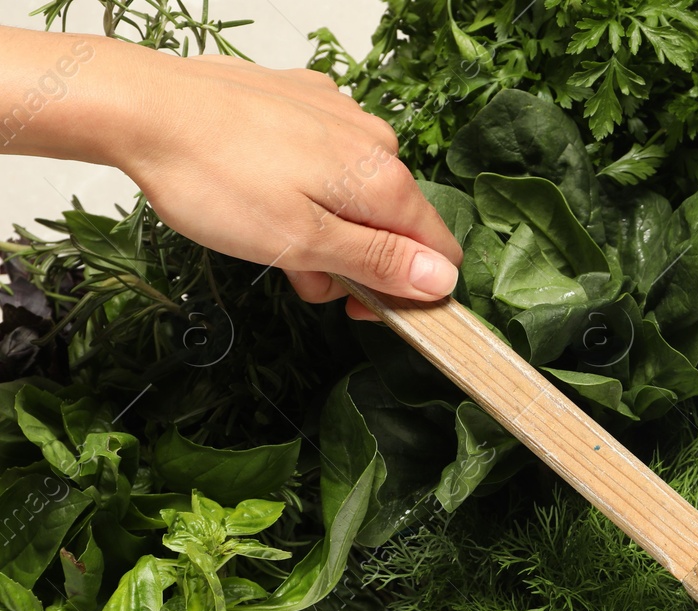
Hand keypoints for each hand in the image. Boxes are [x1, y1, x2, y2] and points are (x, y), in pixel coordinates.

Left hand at [0, 29, 461, 317]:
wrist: (142, 105)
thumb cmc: (214, 177)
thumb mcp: (301, 242)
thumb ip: (378, 263)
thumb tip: (441, 282)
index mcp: (385, 181)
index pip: (438, 253)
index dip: (407, 292)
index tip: (357, 308)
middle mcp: (376, 141)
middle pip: (394, 224)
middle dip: (353, 260)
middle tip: (291, 269)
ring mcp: (341, 114)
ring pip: (357, 193)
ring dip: (324, 225)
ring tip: (265, 231)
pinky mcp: (306, 99)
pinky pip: (329, 156)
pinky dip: (306, 183)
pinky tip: (260, 186)